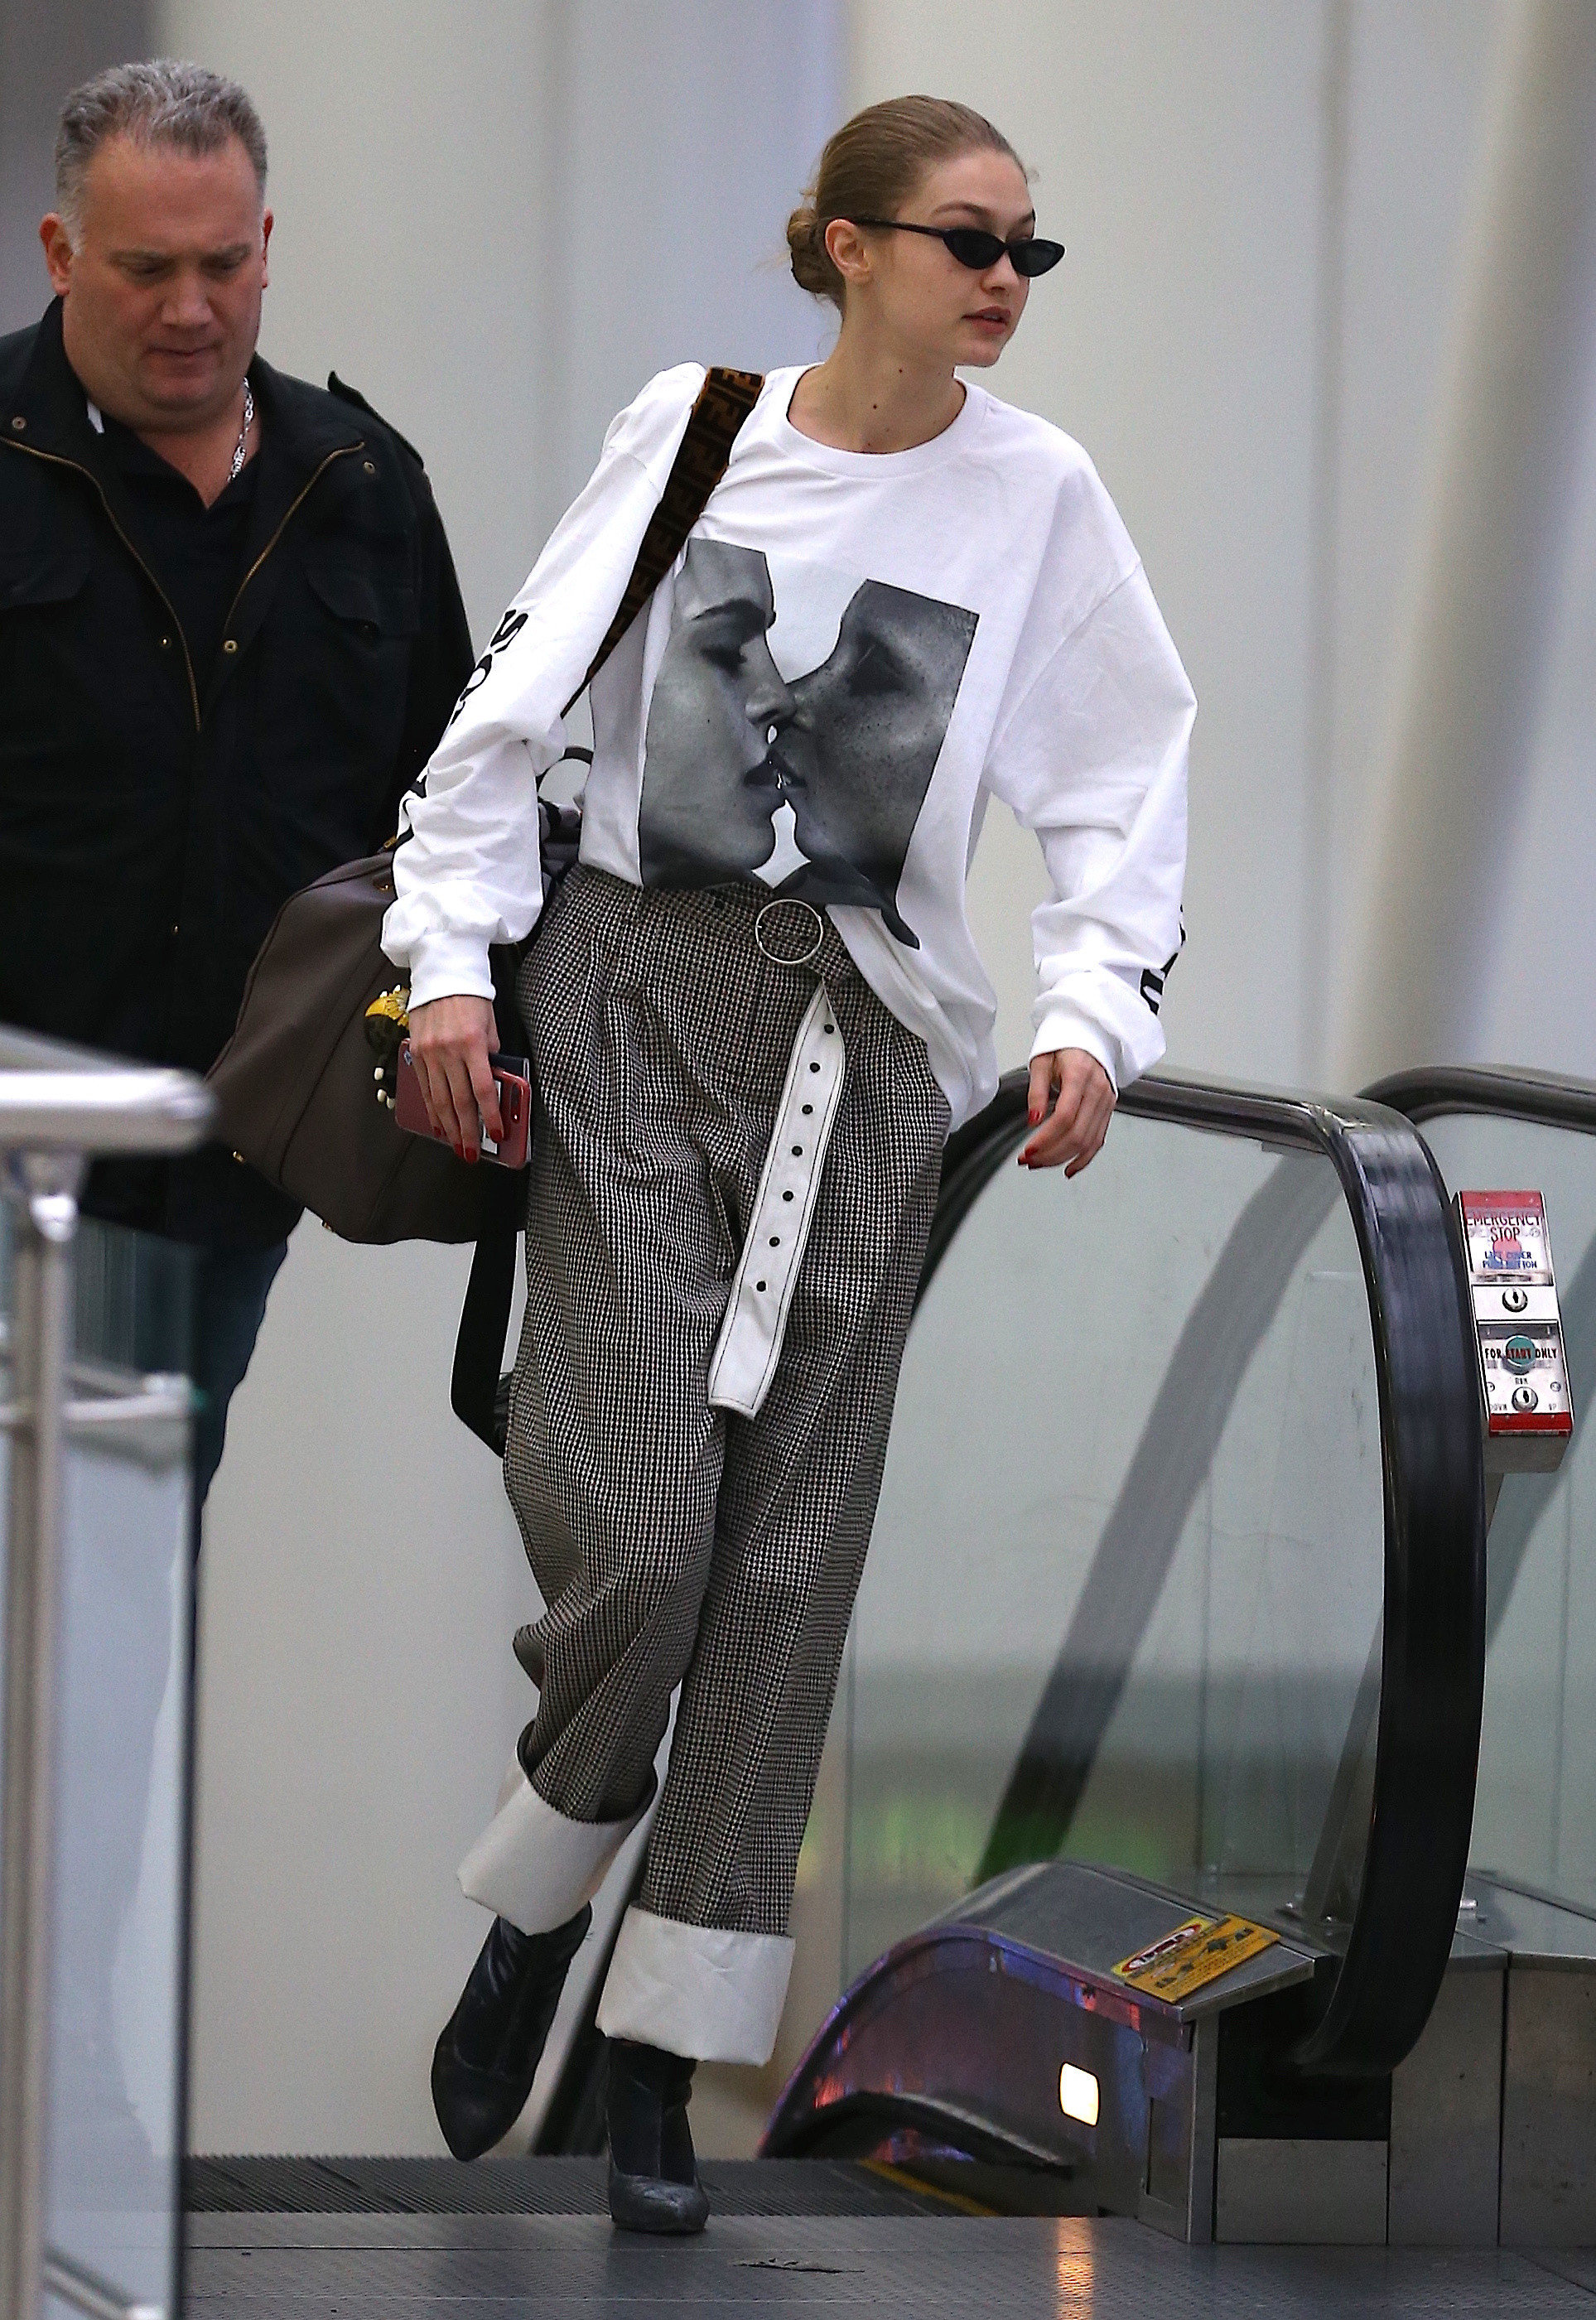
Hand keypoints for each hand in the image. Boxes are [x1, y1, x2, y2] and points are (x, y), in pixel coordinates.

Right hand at [407, 994, 502, 1160]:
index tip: (497, 1133)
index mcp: (471, 1044)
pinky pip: (423, 1086)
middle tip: (471, 1152)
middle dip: (467, 1131)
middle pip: (458, 1101)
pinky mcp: (416, 1051)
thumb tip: (493, 1081)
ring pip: (438, 1099)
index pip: (482, 1090)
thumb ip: (491, 1054)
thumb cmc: (471, 996)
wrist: (441, 972)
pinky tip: (437, 1123)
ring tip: (456, 1145)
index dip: (490, 1116)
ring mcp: (429, 1053)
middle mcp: (448, 1051)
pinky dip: (431, 1108)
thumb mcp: (491, 1024)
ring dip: (448, 1126)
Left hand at [1019, 1048, 1114, 1174]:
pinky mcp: (1108, 1109)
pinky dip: (1084, 1158)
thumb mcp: (1041, 1062)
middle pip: (1077, 1134)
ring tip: (1040, 1163)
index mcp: (1080, 1074)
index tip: (1028, 1149)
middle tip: (1028, 1160)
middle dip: (1050, 1153)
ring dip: (1062, 1158)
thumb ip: (1036, 1092)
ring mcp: (1106, 1101)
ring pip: (1087, 1141)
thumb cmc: (1064, 1045)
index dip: (1046, 1138)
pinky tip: (1069, 1168)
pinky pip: (1098, 1140)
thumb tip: (1034, 1120)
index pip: (1065, 1116)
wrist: (1088, 1035)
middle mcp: (1098, 1090)